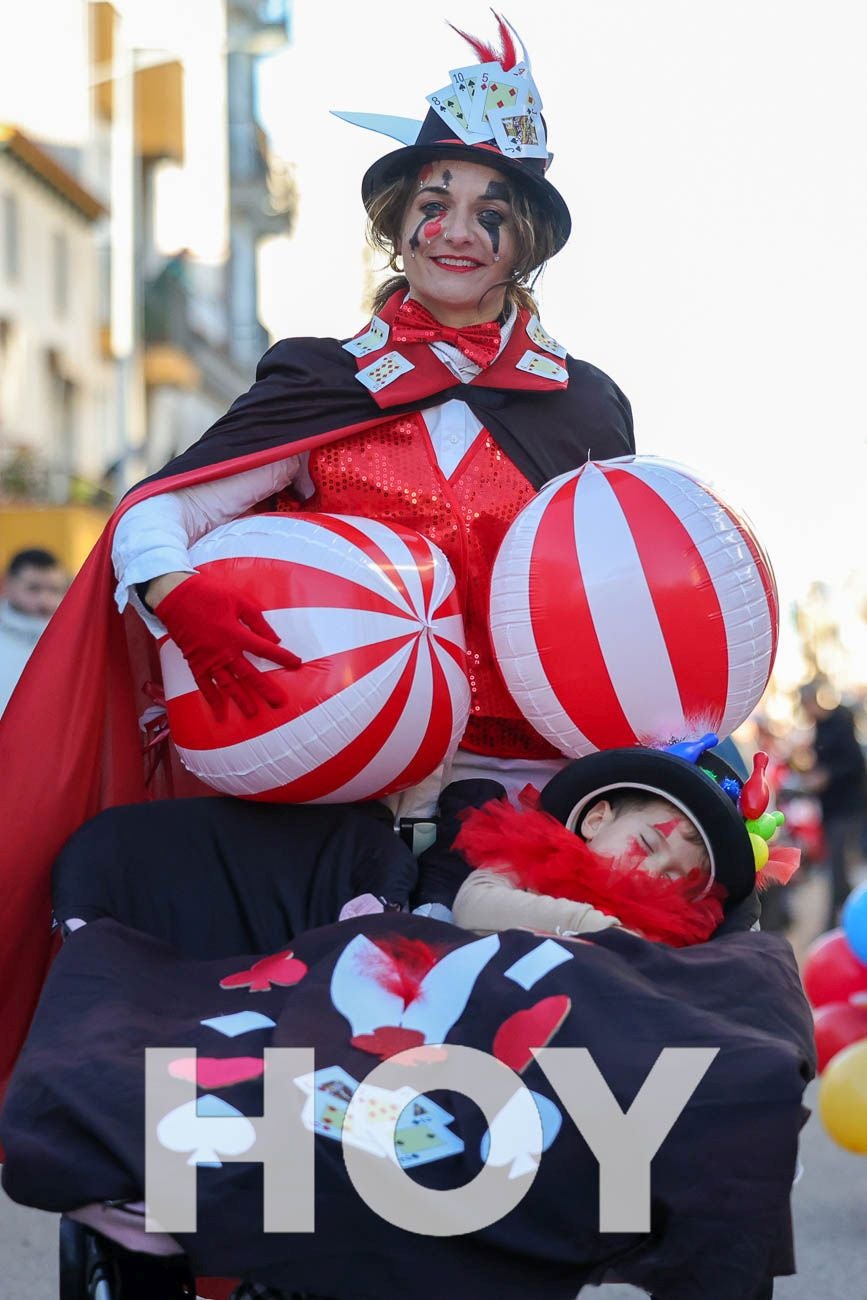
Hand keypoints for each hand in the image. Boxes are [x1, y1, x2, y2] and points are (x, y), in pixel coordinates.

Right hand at [154, 571, 301, 719]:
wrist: (175, 597)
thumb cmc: (209, 594)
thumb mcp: (239, 600)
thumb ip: (257, 621)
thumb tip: (274, 639)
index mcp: (236, 634)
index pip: (265, 650)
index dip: (282, 657)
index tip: (296, 664)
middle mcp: (224, 652)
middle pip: (249, 674)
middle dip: (265, 689)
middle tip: (278, 703)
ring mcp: (208, 660)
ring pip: (228, 684)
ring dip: (240, 700)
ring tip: (252, 714)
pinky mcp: (195, 663)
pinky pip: (204, 685)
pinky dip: (212, 699)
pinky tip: (219, 712)